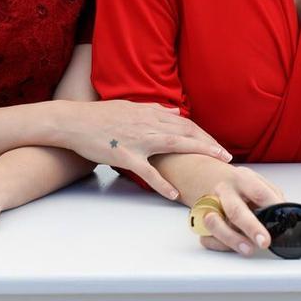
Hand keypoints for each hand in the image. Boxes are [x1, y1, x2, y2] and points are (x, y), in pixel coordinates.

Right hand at [58, 100, 231, 199]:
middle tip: (226, 156)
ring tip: (214, 164)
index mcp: (149, 113)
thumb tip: (175, 111)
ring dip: (197, 153)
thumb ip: (154, 109)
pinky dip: (161, 183)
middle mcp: (148, 124)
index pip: (184, 123)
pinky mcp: (125, 155)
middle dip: (209, 143)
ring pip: (174, 145)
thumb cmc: (100, 116)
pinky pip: (147, 171)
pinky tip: (174, 193)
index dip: (204, 133)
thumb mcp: (130, 106)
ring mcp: (138, 140)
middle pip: (186, 132)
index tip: (218, 144)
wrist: (74, 121)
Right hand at [197, 166, 283, 255]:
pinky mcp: (198, 219)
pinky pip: (206, 236)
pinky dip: (219, 244)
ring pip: (214, 223)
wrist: (201, 173)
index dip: (272, 208)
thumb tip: (287, 216)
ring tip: (248, 249)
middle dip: (251, 227)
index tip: (284, 222)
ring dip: (231, 239)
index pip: (259, 192)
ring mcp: (208, 205)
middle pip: (235, 209)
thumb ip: (271, 196)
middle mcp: (224, 191)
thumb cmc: (235, 183)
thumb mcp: (255, 180)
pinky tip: (230, 246)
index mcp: (242, 179)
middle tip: (264, 242)